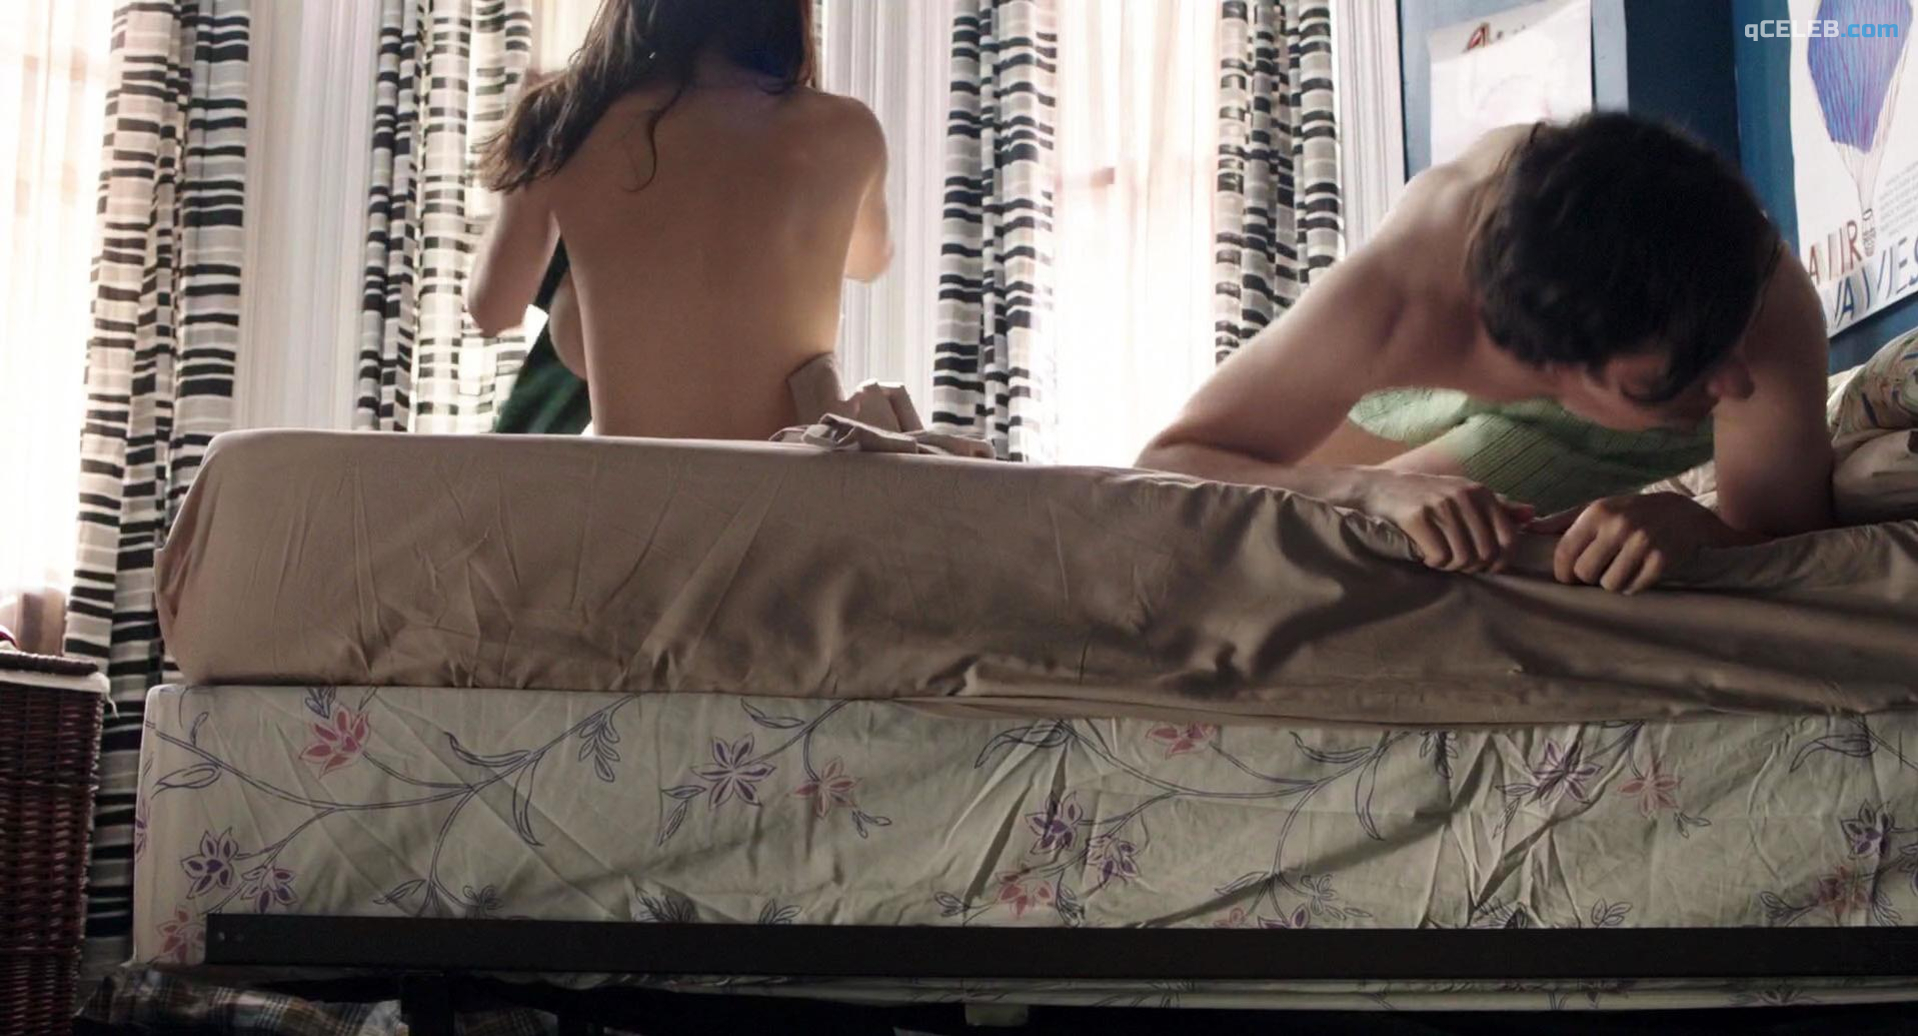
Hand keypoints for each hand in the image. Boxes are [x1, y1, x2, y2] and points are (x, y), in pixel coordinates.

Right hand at [1359, 469, 1533, 572]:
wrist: (1379, 488)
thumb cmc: (1426, 495)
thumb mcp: (1464, 494)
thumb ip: (1498, 506)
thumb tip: (1532, 513)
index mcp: (1480, 492)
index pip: (1508, 538)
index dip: (1500, 561)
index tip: (1486, 567)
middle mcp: (1464, 496)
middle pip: (1485, 552)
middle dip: (1472, 566)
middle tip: (1457, 563)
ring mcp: (1440, 506)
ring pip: (1462, 557)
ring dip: (1451, 566)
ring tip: (1440, 558)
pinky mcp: (1417, 517)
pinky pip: (1438, 556)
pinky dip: (1434, 562)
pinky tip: (1426, 555)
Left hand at [1528, 492, 1740, 592]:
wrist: (1682, 512)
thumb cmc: (1629, 512)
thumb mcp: (1597, 509)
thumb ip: (1563, 520)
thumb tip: (1530, 528)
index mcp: (1597, 513)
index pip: (1565, 552)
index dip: (1562, 572)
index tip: (1568, 576)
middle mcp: (1618, 526)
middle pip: (1585, 573)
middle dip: (1588, 578)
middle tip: (1598, 570)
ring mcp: (1642, 543)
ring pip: (1609, 584)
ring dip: (1611, 582)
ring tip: (1620, 569)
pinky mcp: (1662, 560)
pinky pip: (1634, 588)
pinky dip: (1632, 585)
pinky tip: (1637, 572)